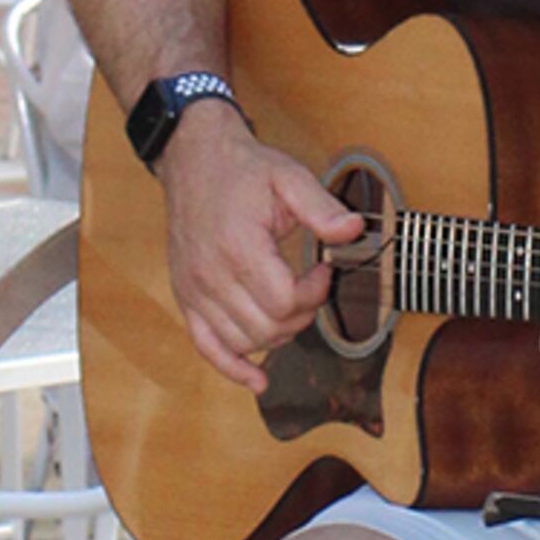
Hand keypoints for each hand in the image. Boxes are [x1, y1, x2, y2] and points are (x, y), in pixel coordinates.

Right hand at [163, 106, 361, 391]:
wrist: (193, 159)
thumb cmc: (243, 169)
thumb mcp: (289, 176)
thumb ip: (322, 208)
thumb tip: (354, 230)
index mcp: (240, 247)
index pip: (284, 303)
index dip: (314, 295)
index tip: (322, 272)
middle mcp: (212, 275)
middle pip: (267, 329)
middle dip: (300, 317)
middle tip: (309, 290)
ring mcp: (194, 290)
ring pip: (243, 342)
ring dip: (275, 336)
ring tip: (288, 307)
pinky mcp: (185, 297)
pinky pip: (206, 346)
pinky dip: (231, 368)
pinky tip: (256, 380)